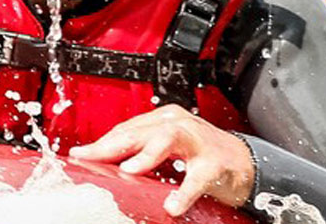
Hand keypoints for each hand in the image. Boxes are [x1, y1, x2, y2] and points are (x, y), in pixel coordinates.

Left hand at [67, 105, 255, 215]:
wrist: (245, 164)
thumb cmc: (203, 156)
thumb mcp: (169, 148)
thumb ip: (142, 150)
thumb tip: (105, 160)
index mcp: (166, 120)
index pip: (127, 129)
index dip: (102, 142)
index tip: (80, 154)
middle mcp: (180, 125)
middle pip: (140, 131)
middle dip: (112, 145)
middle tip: (89, 157)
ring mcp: (199, 142)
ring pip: (168, 140)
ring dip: (146, 155)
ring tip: (129, 170)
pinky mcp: (215, 165)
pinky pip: (197, 179)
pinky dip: (184, 193)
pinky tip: (172, 205)